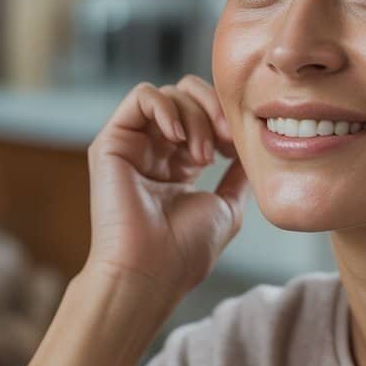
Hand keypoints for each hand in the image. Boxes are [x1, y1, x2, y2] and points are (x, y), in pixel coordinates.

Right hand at [84, 75, 249, 300]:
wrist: (149, 271)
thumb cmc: (185, 251)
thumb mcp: (226, 207)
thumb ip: (238, 175)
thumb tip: (253, 151)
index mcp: (179, 165)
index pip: (204, 116)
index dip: (226, 120)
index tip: (238, 146)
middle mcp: (154, 151)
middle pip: (188, 97)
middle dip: (214, 110)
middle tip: (227, 140)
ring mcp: (133, 145)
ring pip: (170, 94)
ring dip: (196, 116)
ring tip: (203, 156)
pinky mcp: (112, 141)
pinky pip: (141, 95)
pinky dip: (167, 106)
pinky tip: (178, 136)